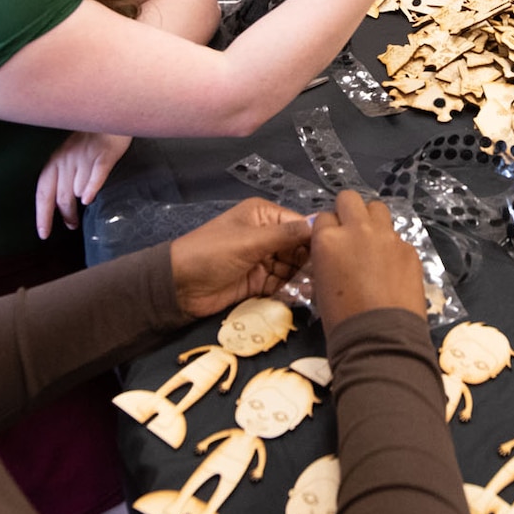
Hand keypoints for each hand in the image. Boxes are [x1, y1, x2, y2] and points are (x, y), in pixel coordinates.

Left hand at [33, 131, 132, 238]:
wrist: (109, 112)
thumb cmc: (90, 136)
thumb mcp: (70, 154)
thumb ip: (66, 177)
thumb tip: (65, 203)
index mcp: (56, 160)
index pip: (44, 192)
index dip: (42, 215)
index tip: (43, 233)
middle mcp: (68, 160)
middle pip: (61, 196)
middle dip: (65, 215)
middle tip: (71, 225)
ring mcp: (86, 157)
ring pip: (77, 188)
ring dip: (77, 205)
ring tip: (83, 217)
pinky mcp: (104, 154)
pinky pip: (96, 174)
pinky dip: (91, 187)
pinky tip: (88, 199)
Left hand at [168, 198, 313, 318]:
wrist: (179, 286)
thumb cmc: (212, 253)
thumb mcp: (250, 241)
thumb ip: (286, 235)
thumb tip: (320, 226)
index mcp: (263, 215)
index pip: (299, 224)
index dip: (316, 239)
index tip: (334, 254)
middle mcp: (266, 235)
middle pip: (299, 248)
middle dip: (311, 262)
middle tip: (327, 278)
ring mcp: (262, 260)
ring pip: (293, 269)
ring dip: (303, 279)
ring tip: (318, 290)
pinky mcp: (258, 282)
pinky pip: (281, 285)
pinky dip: (291, 291)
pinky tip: (304, 298)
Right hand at [310, 190, 426, 328]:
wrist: (380, 338)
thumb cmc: (341, 321)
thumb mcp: (321, 285)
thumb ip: (327, 258)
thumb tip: (336, 253)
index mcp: (327, 240)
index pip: (323, 217)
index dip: (328, 230)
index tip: (332, 244)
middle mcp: (357, 230)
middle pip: (350, 199)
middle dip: (348, 212)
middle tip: (351, 234)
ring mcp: (387, 237)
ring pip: (377, 209)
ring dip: (372, 221)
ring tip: (373, 244)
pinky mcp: (410, 248)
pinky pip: (397, 237)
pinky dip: (392, 247)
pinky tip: (392, 269)